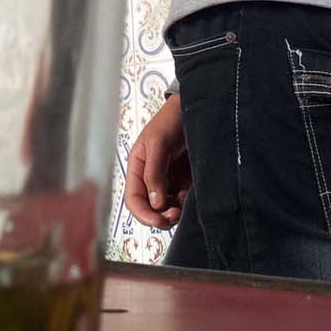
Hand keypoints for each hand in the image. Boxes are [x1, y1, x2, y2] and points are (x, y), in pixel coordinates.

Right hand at [123, 96, 190, 228]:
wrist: (196, 109)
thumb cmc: (171, 120)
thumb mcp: (158, 143)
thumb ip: (154, 173)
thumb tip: (155, 203)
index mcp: (138, 168)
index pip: (134, 199)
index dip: (144, 214)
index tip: (158, 221)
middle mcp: (152, 178)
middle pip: (151, 208)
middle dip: (161, 216)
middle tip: (175, 215)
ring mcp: (169, 180)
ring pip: (168, 207)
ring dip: (175, 211)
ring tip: (185, 200)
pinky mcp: (185, 181)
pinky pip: (184, 200)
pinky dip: (187, 203)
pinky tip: (192, 193)